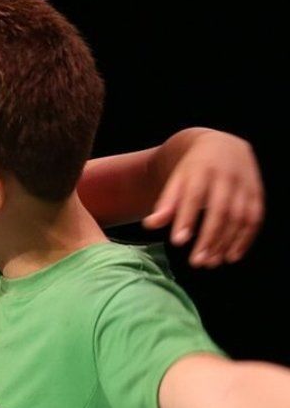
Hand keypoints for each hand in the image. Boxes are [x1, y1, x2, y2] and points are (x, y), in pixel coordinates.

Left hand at [142, 131, 264, 266]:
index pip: (194, 196)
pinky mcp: (257, 194)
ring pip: (239, 218)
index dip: (187, 219)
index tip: (178, 241)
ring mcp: (244, 185)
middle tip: (196, 262)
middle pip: (219, 210)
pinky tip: (230, 256)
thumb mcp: (177, 179)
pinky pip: (254, 219)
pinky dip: (244, 240)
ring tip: (210, 262)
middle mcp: (225, 177)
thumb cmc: (193, 169)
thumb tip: (149, 224)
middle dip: (209, 238)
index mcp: (201, 170)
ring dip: (225, 243)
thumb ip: (166, 202)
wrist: (222, 145)